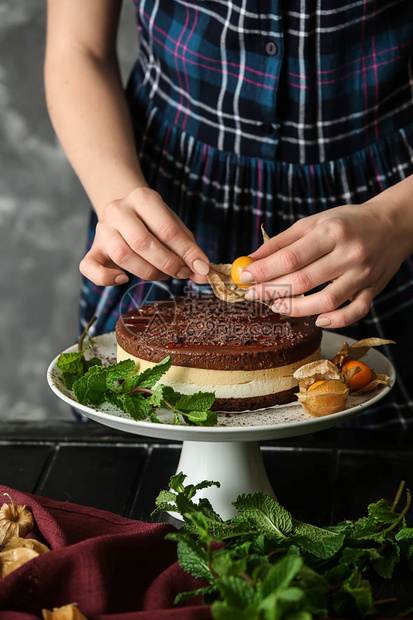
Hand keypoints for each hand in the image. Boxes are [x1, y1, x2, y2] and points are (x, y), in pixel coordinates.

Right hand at [80, 187, 209, 285]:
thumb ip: (189, 249)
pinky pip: (89, 267)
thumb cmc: (155, 222)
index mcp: (142, 198)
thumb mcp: (175, 227)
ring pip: (122, 256)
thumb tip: (203, 273)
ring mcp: (102, 229)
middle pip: (142, 242)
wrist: (125, 211)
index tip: (201, 269)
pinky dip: (106, 278)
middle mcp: (118, 210)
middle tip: (182, 273)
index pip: (167, 229)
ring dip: (148, 272)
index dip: (187, 253)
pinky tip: (124, 279)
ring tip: (162, 274)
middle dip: (168, 263)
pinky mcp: (93, 249)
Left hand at [241, 200, 408, 327]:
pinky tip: (317, 319)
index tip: (245, 278)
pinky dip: (335, 320)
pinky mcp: (373, 290)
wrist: (392, 225)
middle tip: (254, 295)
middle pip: (303, 281)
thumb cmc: (346, 223)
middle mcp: (349, 254)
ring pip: (326, 301)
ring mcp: (362, 275)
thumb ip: (282, 242)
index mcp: (331, 232)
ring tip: (278, 307)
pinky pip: (355, 312)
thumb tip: (251, 259)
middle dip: (272, 291)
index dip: (264, 271)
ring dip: (297, 309)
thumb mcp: (314, 222)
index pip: (291, 257)